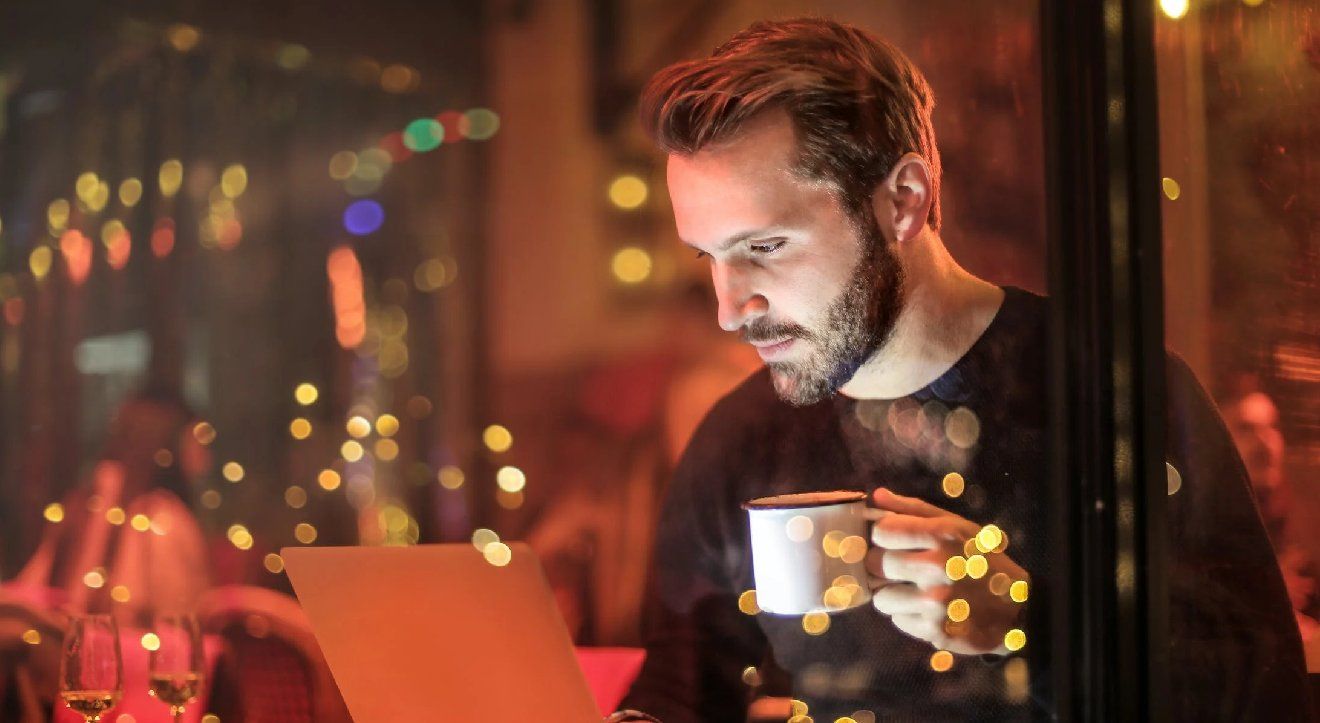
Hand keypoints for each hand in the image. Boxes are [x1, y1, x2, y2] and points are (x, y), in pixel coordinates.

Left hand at [865, 487, 1028, 654]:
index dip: (882, 536)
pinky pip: (898, 620)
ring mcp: (935, 602)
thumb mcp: (958, 527)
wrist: (1019, 610)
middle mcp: (938, 567)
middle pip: (876, 564)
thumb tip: (877, 497)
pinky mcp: (935, 630)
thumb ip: (915, 510)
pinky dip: (909, 616)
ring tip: (917, 591)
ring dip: (893, 595)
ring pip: (882, 597)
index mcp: (943, 535)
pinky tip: (929, 610)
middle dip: (884, 566)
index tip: (891, 541)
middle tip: (902, 568)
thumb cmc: (983, 561)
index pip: (882, 531)